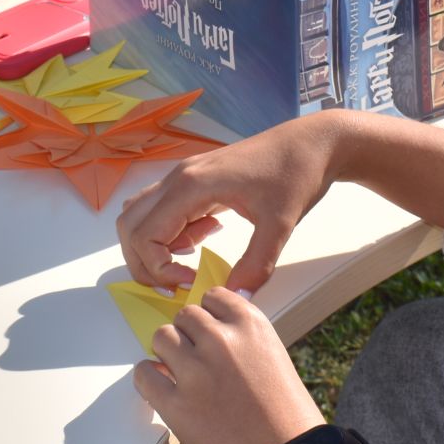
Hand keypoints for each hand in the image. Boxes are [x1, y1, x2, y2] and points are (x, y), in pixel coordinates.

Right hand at [119, 112, 342, 291]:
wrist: (312, 143)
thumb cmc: (295, 174)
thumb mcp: (279, 225)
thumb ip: (256, 265)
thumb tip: (236, 299)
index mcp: (192, 185)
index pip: (144, 235)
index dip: (157, 268)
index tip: (189, 282)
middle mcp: (179, 177)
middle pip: (130, 225)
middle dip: (144, 262)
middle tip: (177, 282)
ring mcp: (185, 175)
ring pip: (141, 214)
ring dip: (154, 245)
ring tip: (190, 259)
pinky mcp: (195, 178)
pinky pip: (163, 208)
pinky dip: (171, 230)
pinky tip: (206, 234)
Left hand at [134, 288, 326, 443]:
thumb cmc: (287, 418)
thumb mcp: (273, 359)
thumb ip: (244, 340)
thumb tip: (215, 331)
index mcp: (251, 325)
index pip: (212, 297)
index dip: (209, 317)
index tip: (209, 333)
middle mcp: (221, 340)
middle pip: (185, 316)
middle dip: (189, 336)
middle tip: (196, 359)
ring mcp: (196, 371)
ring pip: (162, 337)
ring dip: (168, 353)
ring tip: (179, 373)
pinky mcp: (176, 404)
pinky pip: (143, 375)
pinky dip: (148, 379)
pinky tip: (161, 389)